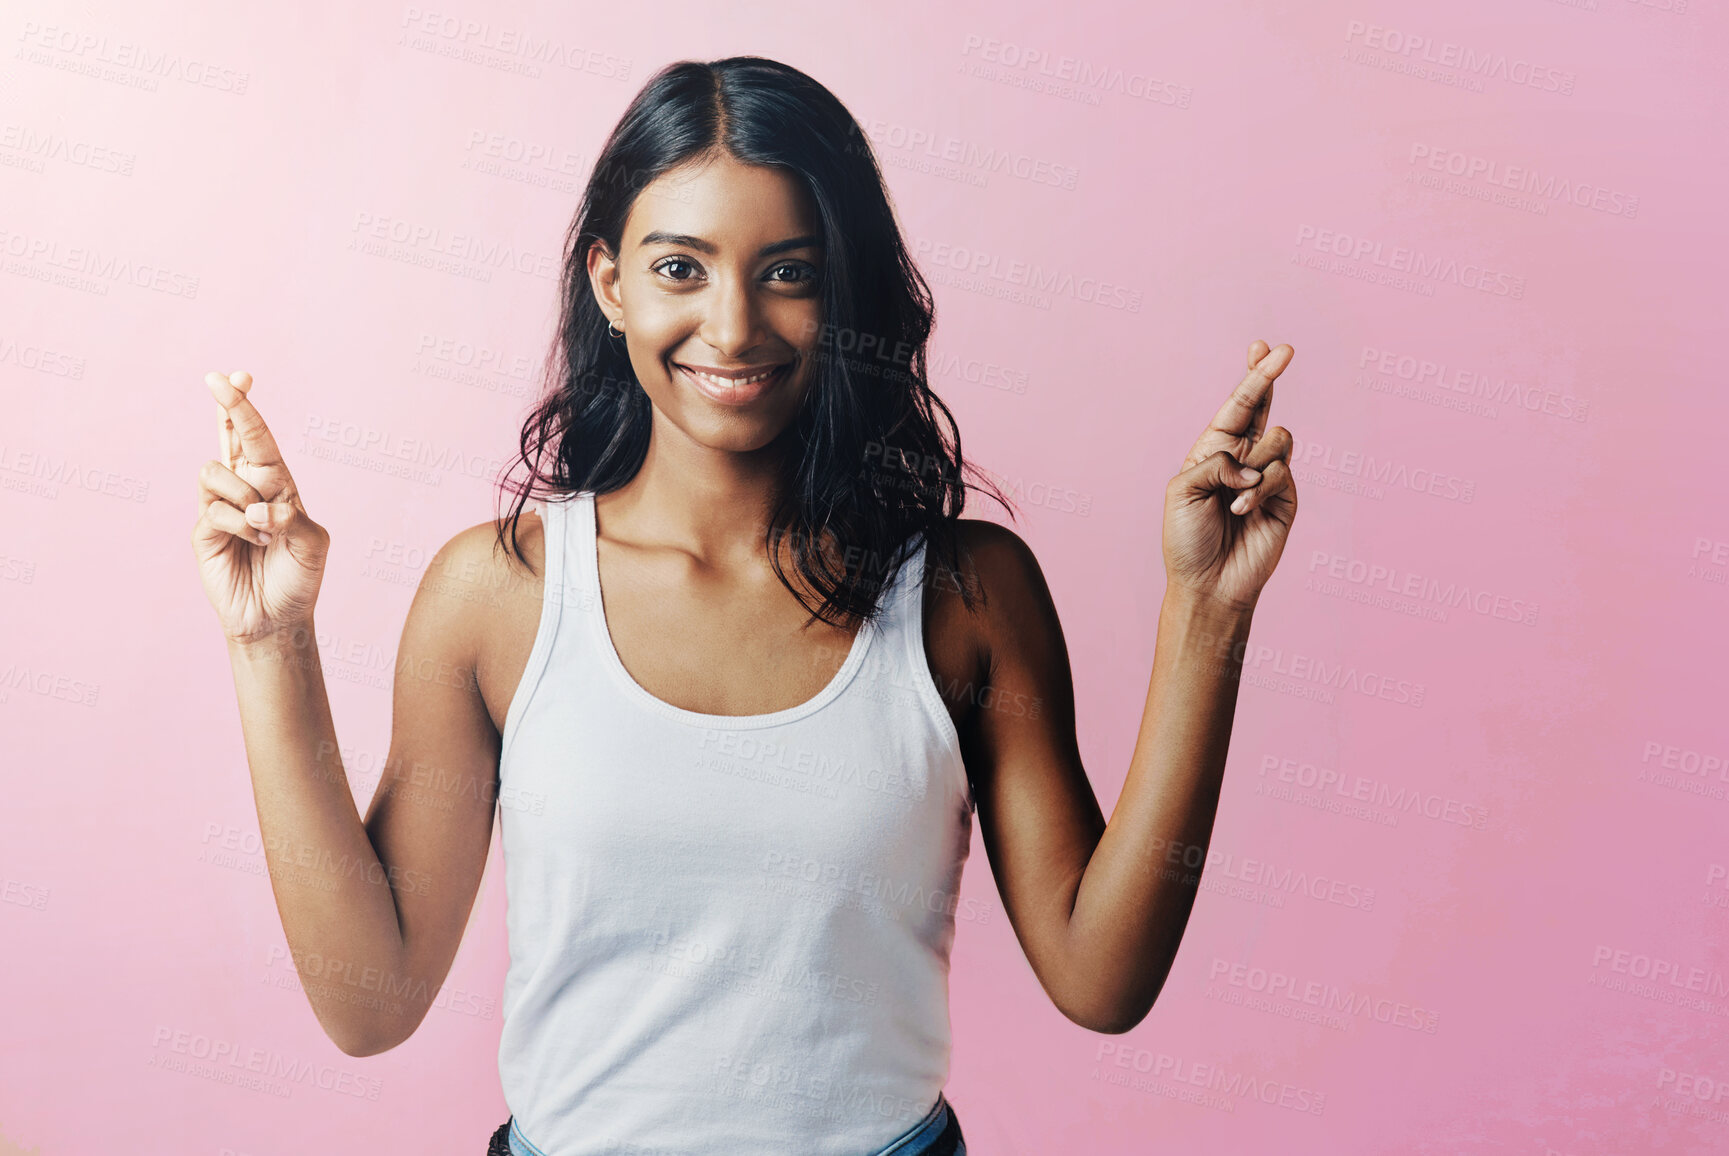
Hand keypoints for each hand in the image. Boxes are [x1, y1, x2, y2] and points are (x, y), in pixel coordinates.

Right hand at [192, 371, 330, 645]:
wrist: (277, 618)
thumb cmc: (299, 578)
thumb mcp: (314, 545)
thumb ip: (295, 519)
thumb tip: (262, 506)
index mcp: (276, 483)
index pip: (258, 437)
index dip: (244, 406)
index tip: (236, 375)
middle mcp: (246, 489)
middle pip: (228, 435)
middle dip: (226, 406)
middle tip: (218, 379)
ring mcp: (221, 507)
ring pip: (215, 470)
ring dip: (244, 495)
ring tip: (263, 529)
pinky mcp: (204, 531)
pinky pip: (215, 509)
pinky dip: (239, 524)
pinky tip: (252, 542)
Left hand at [1162, 340, 1297, 612]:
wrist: (1208, 583)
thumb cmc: (1186, 539)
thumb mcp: (1183, 490)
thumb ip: (1215, 462)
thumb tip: (1251, 462)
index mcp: (1213, 450)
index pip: (1237, 406)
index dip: (1254, 375)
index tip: (1266, 346)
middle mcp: (1242, 458)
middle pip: (1264, 406)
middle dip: (1271, 375)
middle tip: (1285, 351)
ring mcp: (1267, 476)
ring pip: (1279, 439)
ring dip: (1255, 465)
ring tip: (1234, 498)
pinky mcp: (1287, 497)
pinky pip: (1282, 471)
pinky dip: (1260, 489)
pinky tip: (1243, 510)